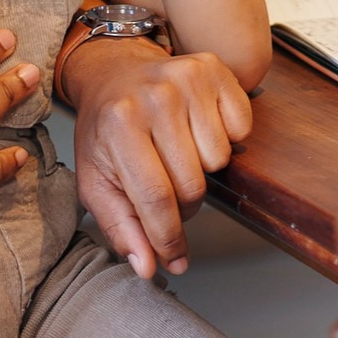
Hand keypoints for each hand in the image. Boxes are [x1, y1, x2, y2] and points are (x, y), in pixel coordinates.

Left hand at [61, 35, 253, 278]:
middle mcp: (155, 97)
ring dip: (202, 168)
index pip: (156, 198)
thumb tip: (148, 268)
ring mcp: (188, 78)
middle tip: (166, 190)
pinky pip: (241, 128)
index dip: (168, 238)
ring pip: (220, 159)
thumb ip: (120, 227)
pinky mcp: (214, 69)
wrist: (113, 73)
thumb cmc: (105, 131)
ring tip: (178, 153)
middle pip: (193, 184)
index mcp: (120, 125)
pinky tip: (197, 129)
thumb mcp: (96, 180)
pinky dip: (225, 137)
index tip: (174, 259)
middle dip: (183, 203)